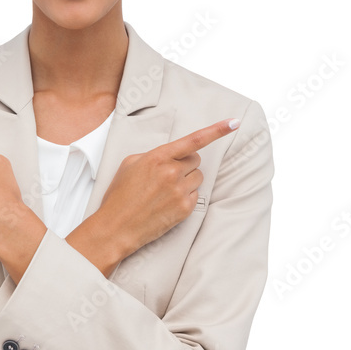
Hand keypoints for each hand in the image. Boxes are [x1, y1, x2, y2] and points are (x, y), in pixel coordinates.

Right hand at [92, 118, 239, 258]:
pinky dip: (185, 197)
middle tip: (168, 175)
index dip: (217, 130)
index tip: (234, 122)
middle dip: (186, 164)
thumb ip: (154, 155)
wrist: (116, 227)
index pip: (194, 140)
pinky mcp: (185, 209)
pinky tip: (167, 202)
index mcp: (158, 157)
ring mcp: (180, 191)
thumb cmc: (120, 195)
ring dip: (187, 181)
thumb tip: (171, 155)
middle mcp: (172, 172)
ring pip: (198, 177)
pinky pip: (195, 195)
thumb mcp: (130, 164)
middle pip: (196, 160)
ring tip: (165, 190)